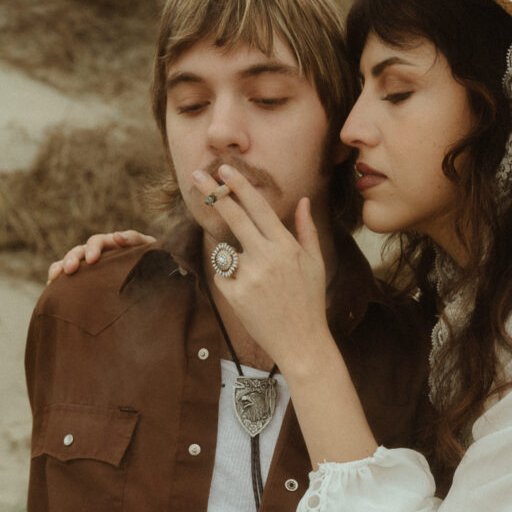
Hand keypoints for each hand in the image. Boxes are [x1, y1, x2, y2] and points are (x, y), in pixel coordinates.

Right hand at [47, 231, 154, 281]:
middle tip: (70, 270)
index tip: (92, 260)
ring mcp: (90, 267)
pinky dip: (57, 279)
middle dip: (73, 258)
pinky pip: (67, 277)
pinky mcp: (85, 280)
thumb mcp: (149, 249)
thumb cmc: (155, 263)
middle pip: (79, 250)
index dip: (93, 248)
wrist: (158, 279)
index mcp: (113, 244)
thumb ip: (136, 240)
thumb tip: (117, 236)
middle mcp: (98, 253)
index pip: (98, 241)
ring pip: (69, 262)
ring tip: (55, 278)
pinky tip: (51, 287)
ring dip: (60, 267)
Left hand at [192, 165, 331, 374]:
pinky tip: (252, 297)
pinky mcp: (234, 295)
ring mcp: (248, 276)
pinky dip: (232, 281)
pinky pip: (223, 276)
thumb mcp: (314, 262)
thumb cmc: (309, 301)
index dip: (239, 186)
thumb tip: (303, 200)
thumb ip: (306, 229)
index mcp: (286, 246)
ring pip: (226, 251)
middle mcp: (265, 257)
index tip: (224, 169)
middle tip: (196, 174)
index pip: (258, 208)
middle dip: (214, 193)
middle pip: (233, 217)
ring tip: (260, 285)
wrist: (301, 342)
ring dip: (234, 258)